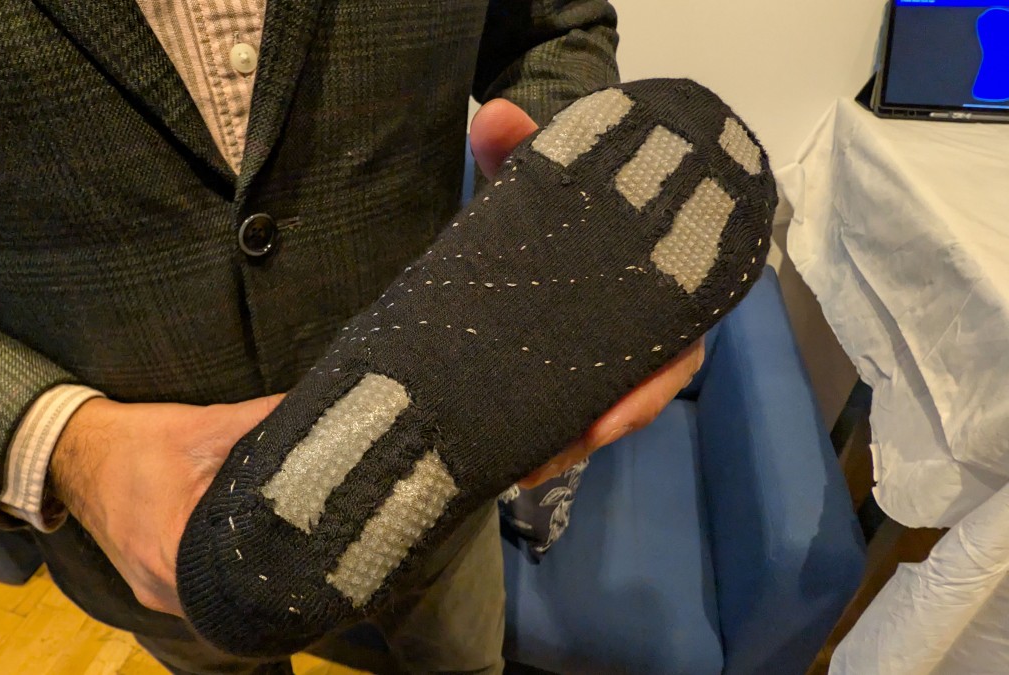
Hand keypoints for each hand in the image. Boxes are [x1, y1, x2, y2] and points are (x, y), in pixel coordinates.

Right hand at [50, 394, 282, 615]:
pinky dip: (210, 574)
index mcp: (171, 554)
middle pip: (229, 596)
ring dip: (234, 574)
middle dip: (260, 570)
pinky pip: (190, 592)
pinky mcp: (146, 584)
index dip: (276, 561)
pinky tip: (231, 550)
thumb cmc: (135, 441)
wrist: (74, 451)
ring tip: (267, 544)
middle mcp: (159, 587)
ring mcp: (150, 591)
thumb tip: (306, 405)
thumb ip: (256, 419)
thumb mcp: (200, 427)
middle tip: (292, 541)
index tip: (301, 540)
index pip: (242, 580)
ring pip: (210, 598)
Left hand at [469, 99, 707, 487]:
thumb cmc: (564, 200)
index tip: (609, 420)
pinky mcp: (569, 373)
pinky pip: (571, 415)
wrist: (550, 211)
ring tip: (522, 470)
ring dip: (566, 445)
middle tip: (553, 456)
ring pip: (600, 415)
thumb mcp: (545, 175)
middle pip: (636, 396)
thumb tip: (494, 115)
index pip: (672, 348)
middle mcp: (640, 327)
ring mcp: (605, 355)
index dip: (646, 390)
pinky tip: (513, 464)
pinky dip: (547, 439)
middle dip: (598, 431)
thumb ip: (523, 148)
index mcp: (653, 285)